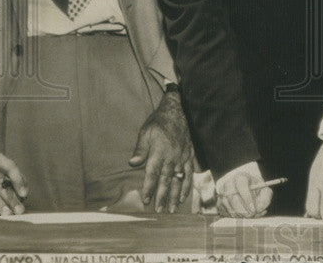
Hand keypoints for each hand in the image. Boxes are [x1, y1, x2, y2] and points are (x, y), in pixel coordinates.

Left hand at [128, 89, 194, 212]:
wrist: (178, 111)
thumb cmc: (158, 123)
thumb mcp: (145, 132)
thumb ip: (140, 149)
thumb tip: (132, 163)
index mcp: (159, 152)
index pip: (153, 173)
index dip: (149, 188)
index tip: (146, 200)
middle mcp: (172, 157)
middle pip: (167, 180)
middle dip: (162, 196)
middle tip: (159, 210)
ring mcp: (182, 157)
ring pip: (179, 180)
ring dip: (176, 195)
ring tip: (172, 209)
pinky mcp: (189, 156)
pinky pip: (189, 173)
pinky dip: (187, 186)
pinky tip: (184, 196)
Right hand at [215, 161, 272, 216]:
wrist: (246, 190)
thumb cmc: (256, 190)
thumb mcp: (264, 191)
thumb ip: (265, 198)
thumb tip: (259, 208)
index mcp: (241, 178)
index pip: (241, 186)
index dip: (247, 198)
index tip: (253, 209)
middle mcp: (229, 184)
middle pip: (233, 198)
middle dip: (243, 210)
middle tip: (251, 215)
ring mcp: (222, 193)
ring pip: (229, 207)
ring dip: (240, 214)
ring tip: (248, 215)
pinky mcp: (219, 203)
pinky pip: (225, 212)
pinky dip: (235, 217)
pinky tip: (242, 215)